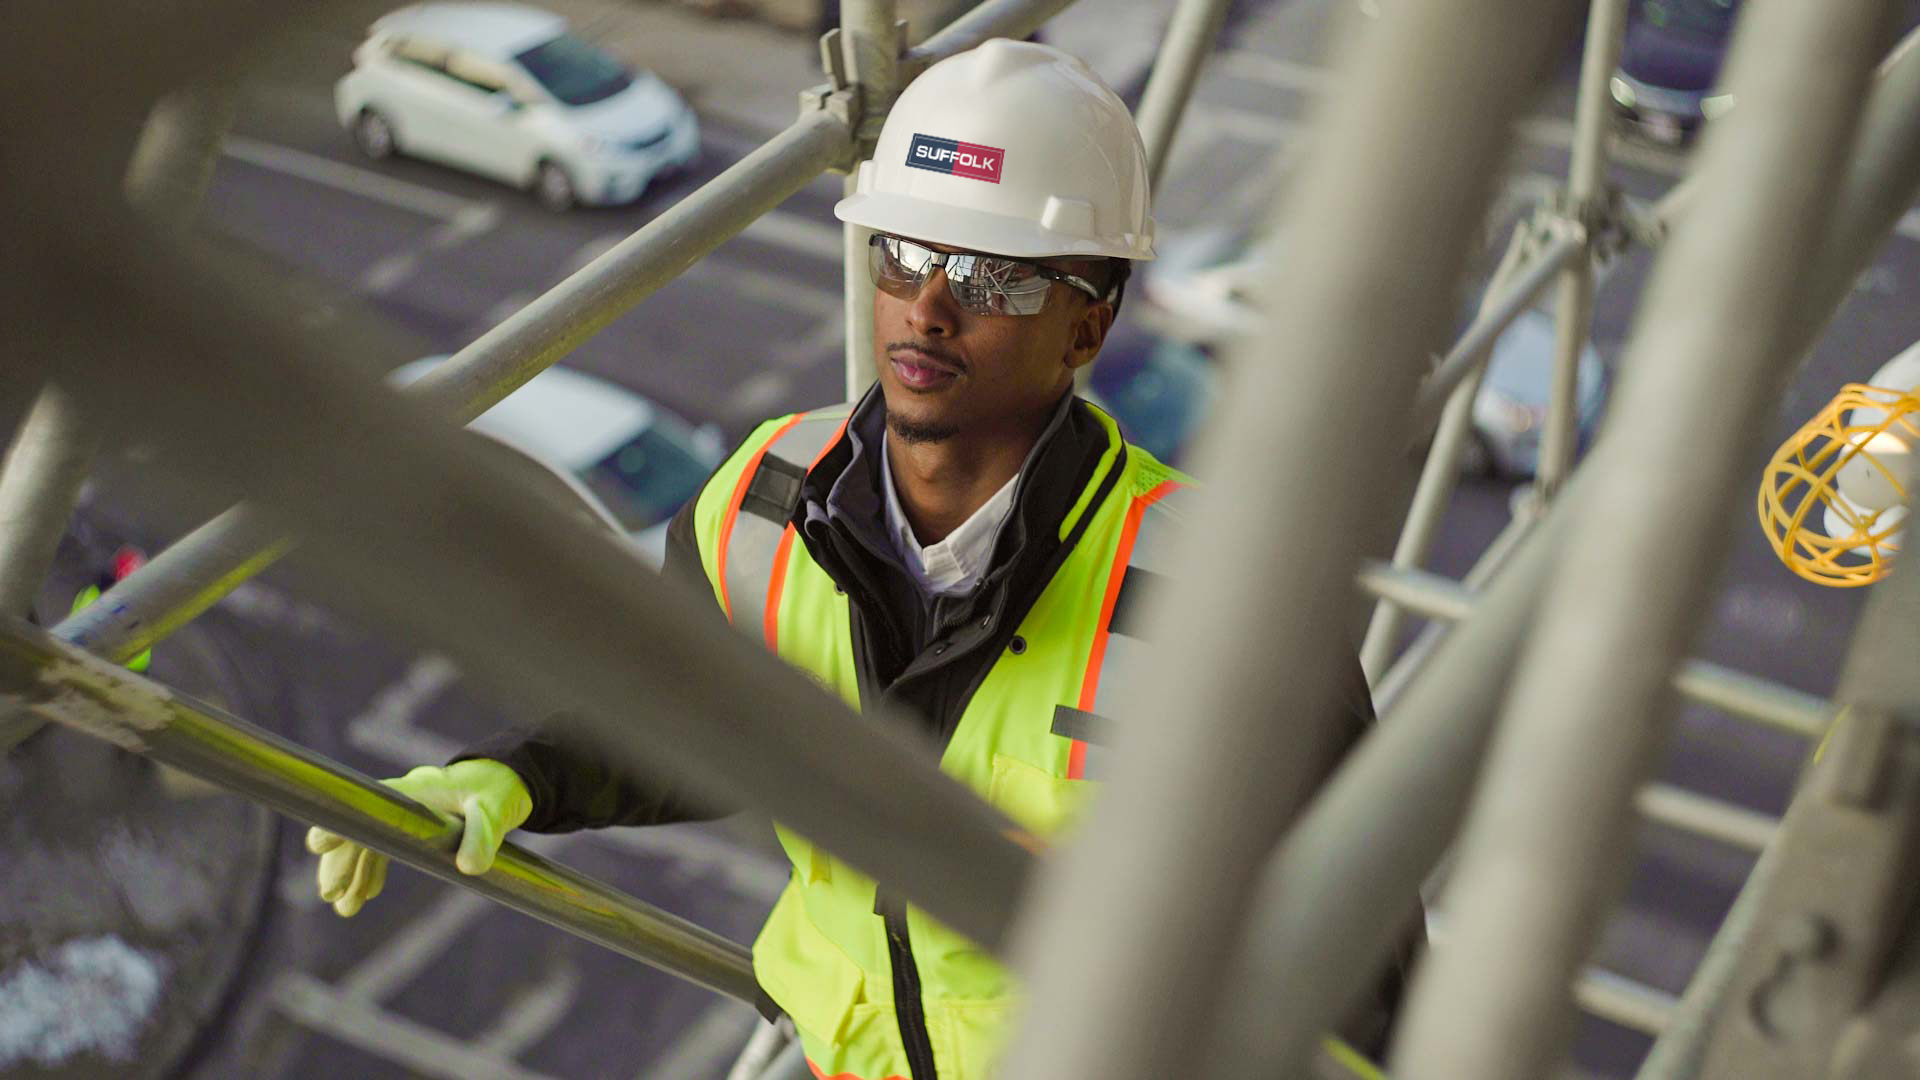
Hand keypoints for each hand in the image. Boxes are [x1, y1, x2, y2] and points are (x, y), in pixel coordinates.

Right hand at [306, 759, 532, 916]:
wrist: (506, 781)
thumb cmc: (498, 791)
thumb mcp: (495, 811)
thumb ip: (484, 836)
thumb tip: (470, 869)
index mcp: (415, 790)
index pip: (368, 805)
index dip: (343, 824)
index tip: (320, 846)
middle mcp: (401, 801)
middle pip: (360, 828)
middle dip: (342, 861)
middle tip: (331, 894)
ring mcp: (403, 815)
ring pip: (367, 842)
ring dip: (353, 873)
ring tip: (345, 908)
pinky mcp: (412, 828)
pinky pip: (382, 848)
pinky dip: (371, 871)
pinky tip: (365, 894)